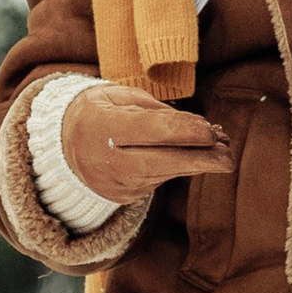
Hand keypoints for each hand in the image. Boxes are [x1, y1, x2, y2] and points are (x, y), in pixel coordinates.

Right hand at [61, 81, 230, 202]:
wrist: (63, 144)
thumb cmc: (100, 110)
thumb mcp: (121, 96)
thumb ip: (157, 111)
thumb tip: (200, 127)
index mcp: (101, 126)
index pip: (150, 131)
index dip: (184, 131)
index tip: (210, 130)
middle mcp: (106, 159)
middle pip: (160, 162)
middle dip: (198, 160)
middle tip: (228, 158)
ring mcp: (115, 183)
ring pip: (164, 174)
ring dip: (196, 164)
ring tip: (222, 152)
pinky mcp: (124, 196)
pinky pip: (158, 181)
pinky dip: (180, 169)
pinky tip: (199, 158)